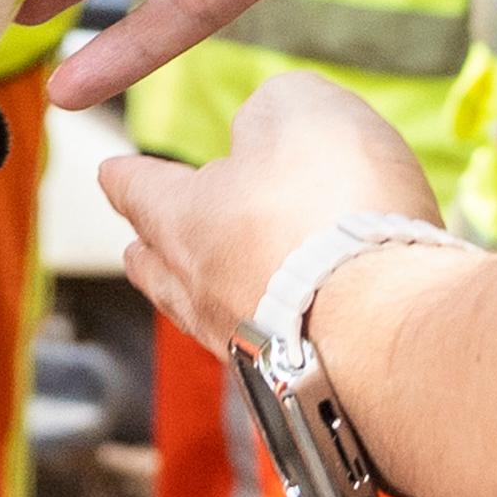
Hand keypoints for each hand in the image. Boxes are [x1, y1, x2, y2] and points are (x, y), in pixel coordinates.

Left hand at [101, 73, 433, 360]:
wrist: (387, 327)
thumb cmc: (331, 206)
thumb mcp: (299, 110)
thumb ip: (271, 109)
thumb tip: (261, 133)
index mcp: (182, 220)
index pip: (138, 189)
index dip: (126, 175)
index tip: (108, 171)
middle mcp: (200, 292)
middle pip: (158, 269)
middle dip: (148, 251)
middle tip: (135, 247)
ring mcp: (246, 350)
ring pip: (205, 317)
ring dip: (203, 298)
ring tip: (202, 294)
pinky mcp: (296, 388)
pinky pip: (270, 352)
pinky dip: (270, 332)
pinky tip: (286, 327)